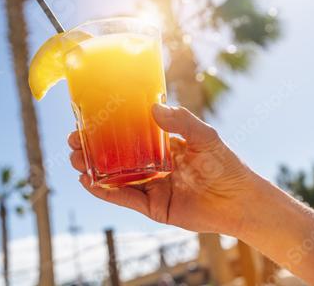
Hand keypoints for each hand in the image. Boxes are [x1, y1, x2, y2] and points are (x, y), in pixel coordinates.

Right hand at [68, 104, 256, 235]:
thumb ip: (182, 122)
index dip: (109, 128)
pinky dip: (106, 192)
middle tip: (74, 141)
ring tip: (75, 160)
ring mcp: (151, 186)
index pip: (130, 134)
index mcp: (163, 146)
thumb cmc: (225, 164)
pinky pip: (125, 199)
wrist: (239, 200)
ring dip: (93, 169)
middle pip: (117, 157)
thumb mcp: (204, 137)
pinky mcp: (152, 207)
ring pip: (116, 178)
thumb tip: (153, 107)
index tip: (88, 119)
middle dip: (93, 150)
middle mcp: (153, 165)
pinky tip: (89, 181)